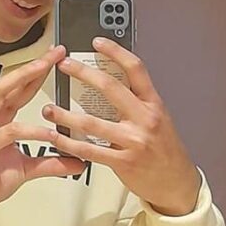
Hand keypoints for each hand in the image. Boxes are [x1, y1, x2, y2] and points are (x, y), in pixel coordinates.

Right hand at [0, 46, 85, 224]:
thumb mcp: (26, 170)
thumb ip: (51, 163)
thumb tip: (77, 162)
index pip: (19, 88)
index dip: (36, 72)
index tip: (55, 58)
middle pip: (10, 82)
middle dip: (32, 66)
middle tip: (54, 53)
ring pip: (1, 94)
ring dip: (23, 79)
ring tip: (43, 69)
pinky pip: (9, 132)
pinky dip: (31, 130)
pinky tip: (48, 132)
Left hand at [42, 38, 200, 215]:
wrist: (177, 183)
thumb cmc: (165, 149)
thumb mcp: (158, 118)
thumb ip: (137, 102)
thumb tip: (108, 83)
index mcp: (153, 103)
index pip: (135, 69)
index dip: (116, 52)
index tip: (97, 42)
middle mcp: (145, 118)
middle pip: (110, 87)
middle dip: (83, 73)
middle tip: (64, 65)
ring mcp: (134, 140)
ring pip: (92, 122)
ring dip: (66, 114)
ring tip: (48, 108)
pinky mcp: (123, 162)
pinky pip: (89, 150)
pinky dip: (69, 143)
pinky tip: (56, 137)